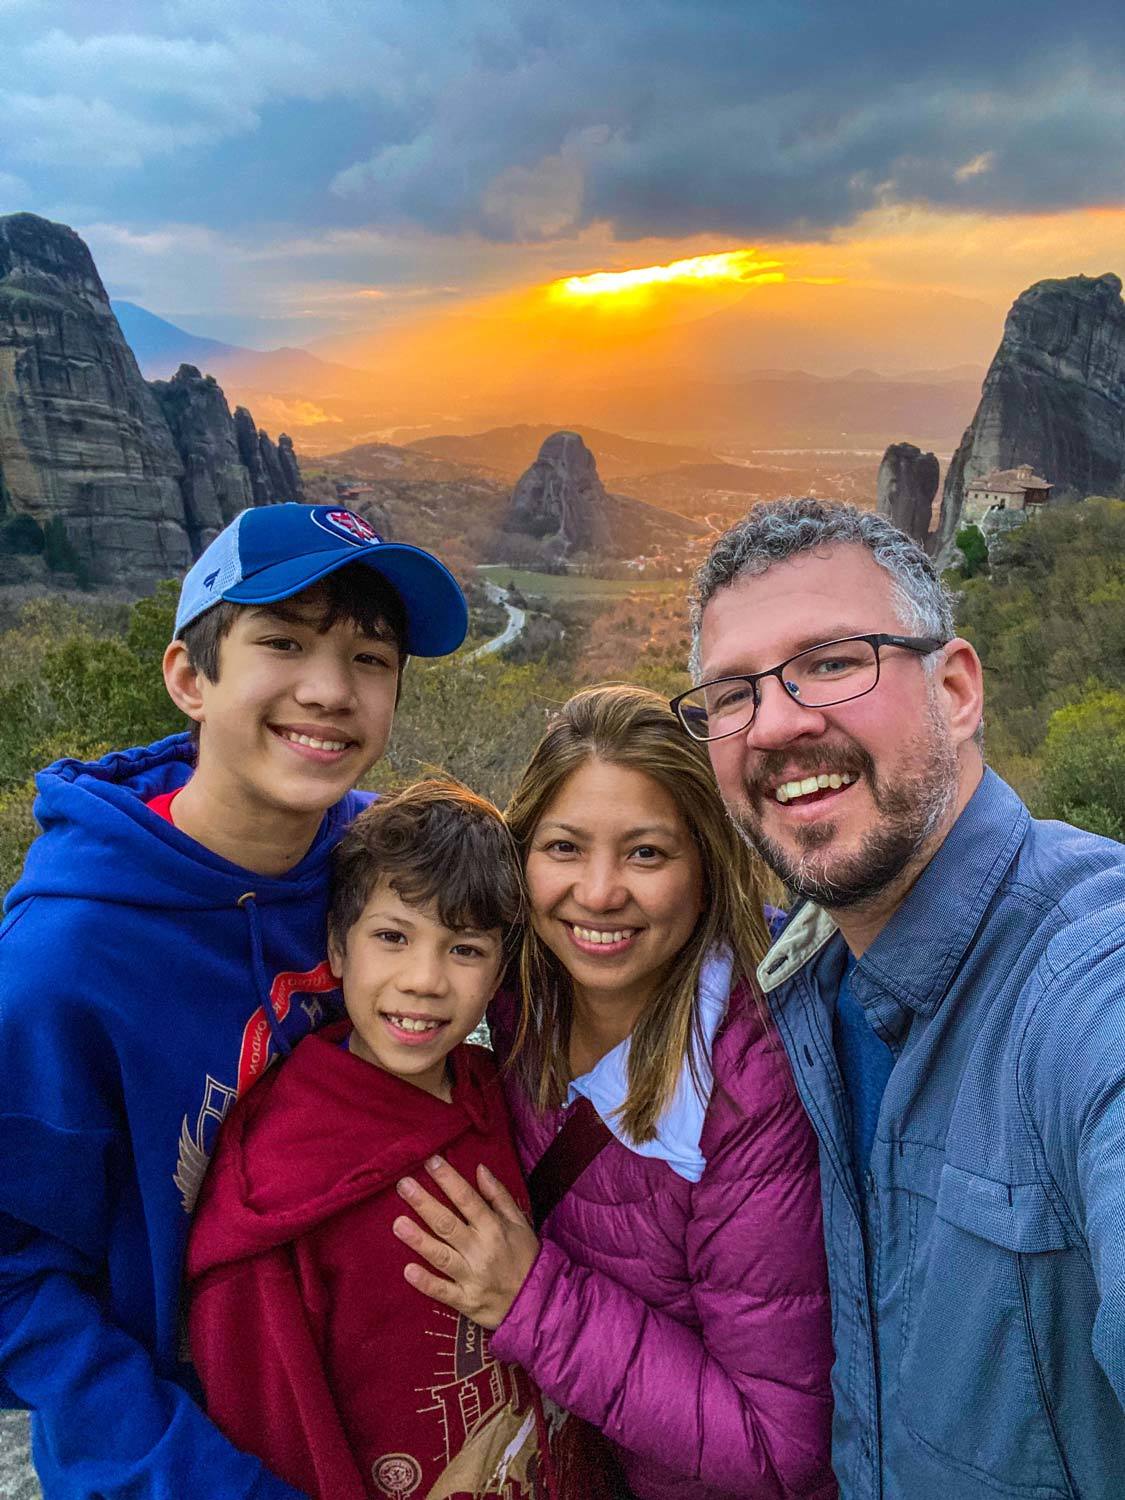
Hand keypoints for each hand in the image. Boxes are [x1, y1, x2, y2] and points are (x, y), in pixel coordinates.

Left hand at [393, 1157, 538, 1329]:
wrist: (539, 1303)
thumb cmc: (526, 1257)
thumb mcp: (520, 1222)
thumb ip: (498, 1196)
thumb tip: (480, 1169)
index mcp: (494, 1228)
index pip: (467, 1199)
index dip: (448, 1180)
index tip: (431, 1162)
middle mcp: (481, 1250)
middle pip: (448, 1224)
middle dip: (424, 1203)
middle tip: (403, 1185)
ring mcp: (472, 1277)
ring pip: (442, 1256)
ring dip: (419, 1240)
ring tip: (397, 1223)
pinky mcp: (466, 1301)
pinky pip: (443, 1292)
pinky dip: (426, 1283)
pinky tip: (408, 1270)